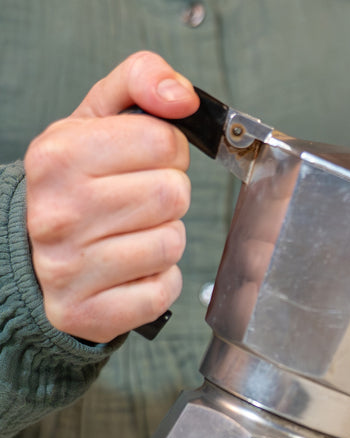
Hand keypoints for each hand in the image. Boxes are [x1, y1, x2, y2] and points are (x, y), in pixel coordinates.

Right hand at [24, 51, 198, 342]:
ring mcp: (70, 268)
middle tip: (139, 203)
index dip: (167, 151)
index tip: (144, 162)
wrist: (40, 255)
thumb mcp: (97, 121)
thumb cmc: (79, 186)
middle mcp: (56, 212)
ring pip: (172, 242)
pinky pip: (165, 290)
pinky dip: (159, 281)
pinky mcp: (90, 312)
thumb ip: (140, 83)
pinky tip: (130, 271)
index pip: (164, 141)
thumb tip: (180, 95)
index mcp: (58, 156)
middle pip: (173, 193)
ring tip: (131, 236)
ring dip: (165, 238)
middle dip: (169, 196)